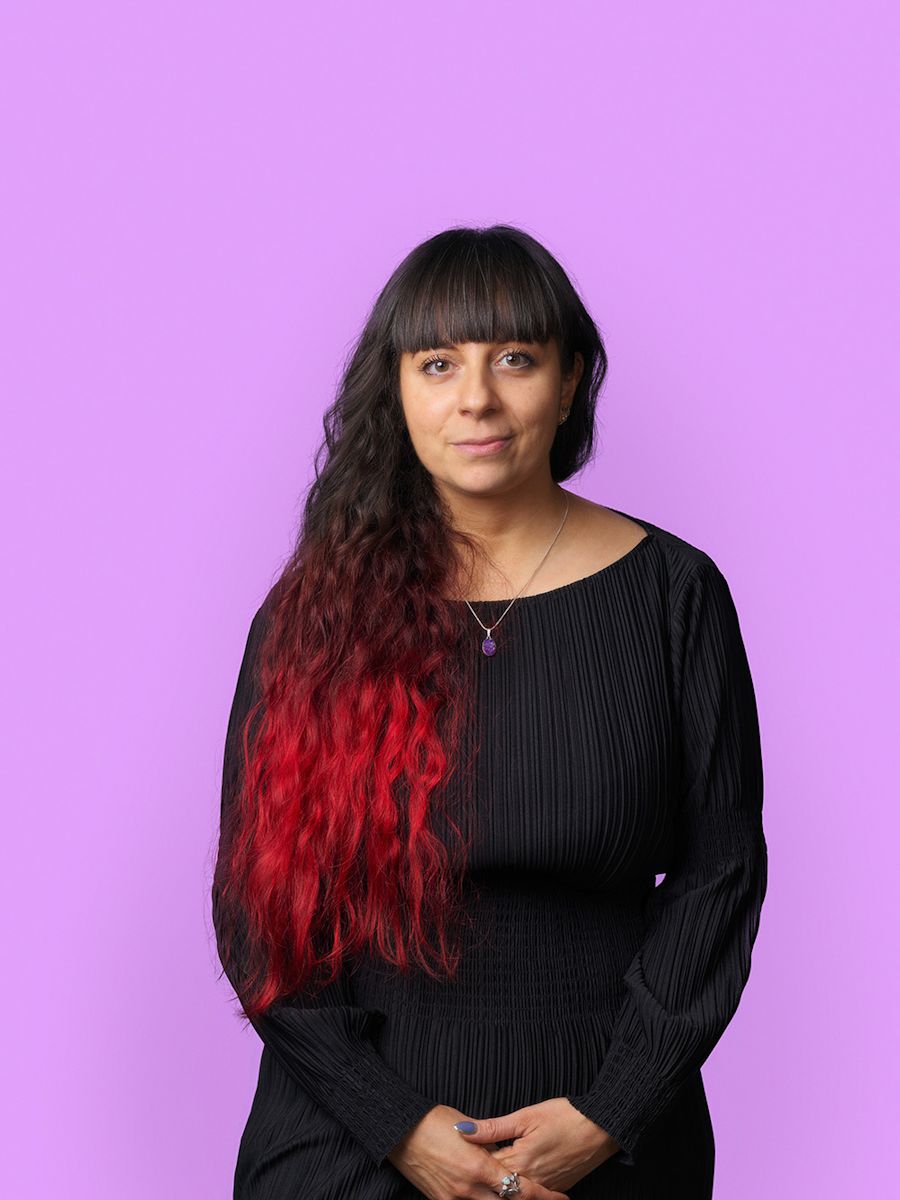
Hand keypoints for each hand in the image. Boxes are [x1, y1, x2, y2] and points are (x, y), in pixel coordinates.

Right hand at [386, 1104, 571, 1199]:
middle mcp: (468, 1189)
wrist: (399, 1131)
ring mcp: (453, 1199)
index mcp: (479, 1167)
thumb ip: (490, 1144)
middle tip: (545, 1196)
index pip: (520, 1189)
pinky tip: (488, 1195)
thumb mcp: (468, 1127)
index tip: (561, 1198)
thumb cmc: (433, 1121)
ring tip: (517, 1193)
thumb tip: (505, 1153)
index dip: (543, 1196)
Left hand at [453, 1098, 621, 1192]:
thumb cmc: (565, 1115)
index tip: (459, 1154)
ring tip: (492, 1172)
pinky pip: (532, 1193)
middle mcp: (531, 1180)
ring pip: (514, 1194)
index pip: (486, 1170)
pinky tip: (515, 1176)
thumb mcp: (526, 1116)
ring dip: (502, 1184)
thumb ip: (492, 1127)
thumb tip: (463, 1130)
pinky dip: (520, 1186)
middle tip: (471, 1168)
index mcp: (520, 1161)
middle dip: (484, 1179)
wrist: (602, 1126)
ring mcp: (545, 1187)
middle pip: (499, 1187)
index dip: (472, 1162)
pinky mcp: (556, 1188)